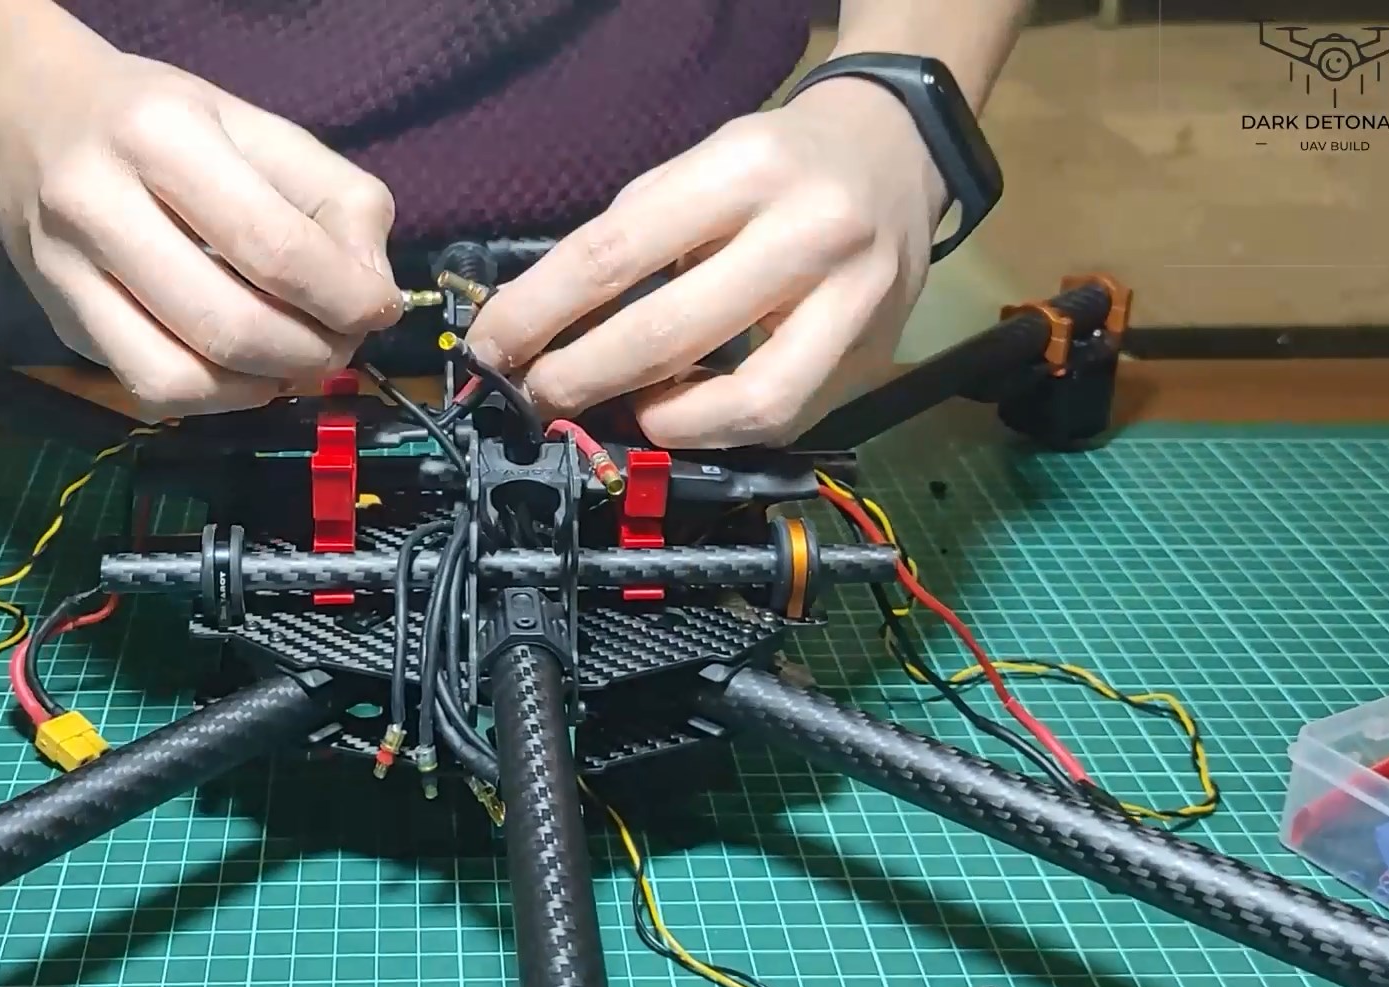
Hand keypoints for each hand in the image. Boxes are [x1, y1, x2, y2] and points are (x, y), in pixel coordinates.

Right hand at [0, 41, 402, 416]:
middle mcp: (96, 203)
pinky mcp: (61, 325)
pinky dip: (217, 398)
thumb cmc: (160, 120)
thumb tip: (371, 292)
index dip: (343, 297)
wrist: (26, 116)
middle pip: (228, 324)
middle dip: (310, 351)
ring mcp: (66, 273)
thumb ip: (334, 198)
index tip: (377, 309)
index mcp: (159, 134)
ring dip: (264, 386)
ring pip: (180, 377)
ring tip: (297, 360)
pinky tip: (245, 372)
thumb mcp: (257, 126)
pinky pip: (150, 390)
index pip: (273, 247)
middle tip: (340, 342)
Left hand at [465, 77, 947, 447]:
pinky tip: (679, 410)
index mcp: (747, 170)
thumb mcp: (697, 168)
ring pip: (743, 402)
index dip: (538, 313)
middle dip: (578, 379)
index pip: (615, 254)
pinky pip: (780, 420)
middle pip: (666, 334)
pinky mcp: (870, 359)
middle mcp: (811, 233)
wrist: (896, 156)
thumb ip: (627, 241)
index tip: (491, 349)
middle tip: (533, 396)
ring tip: (617, 410)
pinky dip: (713, 428)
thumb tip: (538, 327)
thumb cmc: (776, 167)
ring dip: (657, 422)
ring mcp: (853, 303)